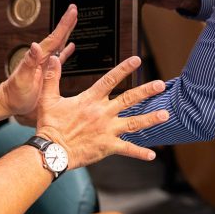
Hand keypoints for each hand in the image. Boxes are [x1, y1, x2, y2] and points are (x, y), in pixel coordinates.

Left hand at [0, 4, 76, 122]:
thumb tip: (35, 45)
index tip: (72, 11)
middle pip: (57, 36)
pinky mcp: (46, 70)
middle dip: (66, 23)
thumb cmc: (14, 94)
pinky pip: (59, 56)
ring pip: (59, 44)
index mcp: (38, 57)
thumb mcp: (22, 78)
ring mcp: (43, 63)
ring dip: (66, 32)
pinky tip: (71, 46)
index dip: (64, 24)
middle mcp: (41, 57)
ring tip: (74, 21)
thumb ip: (28, 62)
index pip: (54, 37)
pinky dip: (66, 49)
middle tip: (74, 9)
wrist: (9, 102)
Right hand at [35, 55, 168, 168]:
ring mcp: (107, 130)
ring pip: (133, 123)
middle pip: (129, 99)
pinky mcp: (108, 146)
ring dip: (150, 119)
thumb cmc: (50, 125)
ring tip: (166, 115)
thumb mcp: (48, 99)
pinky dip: (140, 152)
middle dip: (146, 91)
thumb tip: (53, 59)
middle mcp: (102, 113)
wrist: (52, 151)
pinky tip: (152, 155)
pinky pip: (127, 149)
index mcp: (90, 100)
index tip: (137, 60)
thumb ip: (52, 78)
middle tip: (161, 85)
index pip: (110, 79)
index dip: (124, 69)